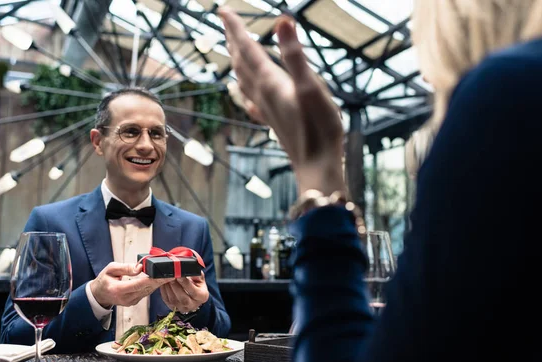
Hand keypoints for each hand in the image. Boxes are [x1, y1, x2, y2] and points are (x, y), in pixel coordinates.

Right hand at [90, 262, 173, 307]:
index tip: (163, 274)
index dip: (152, 279)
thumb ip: (125, 268)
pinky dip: (154, 286)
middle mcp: (126, 298)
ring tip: (171, 275)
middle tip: (173, 273)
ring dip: (159, 283)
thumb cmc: (104, 280)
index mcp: (118, 290)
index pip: (139, 284)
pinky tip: (162, 279)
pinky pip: (146, 293)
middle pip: (147, 288)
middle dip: (161, 281)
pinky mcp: (134, 301)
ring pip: (148, 291)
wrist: (99, 295)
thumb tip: (139, 267)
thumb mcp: (110, 269)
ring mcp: (131, 301)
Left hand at [160, 273, 209, 313]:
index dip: (186, 284)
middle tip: (171, 276)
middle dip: (175, 286)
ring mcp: (183, 308)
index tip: (179, 275)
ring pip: (174, 300)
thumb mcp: (199, 276)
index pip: (194, 292)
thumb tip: (188, 269)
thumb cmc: (196, 282)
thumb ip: (196, 273)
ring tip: (166, 278)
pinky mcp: (173, 308)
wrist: (192, 291)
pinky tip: (163, 283)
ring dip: (168, 289)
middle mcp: (193, 305)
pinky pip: (167, 300)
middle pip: (183, 299)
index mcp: (202, 296)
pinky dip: (164, 291)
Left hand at [219, 8, 345, 194]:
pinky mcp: (272, 121)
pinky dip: (244, 90)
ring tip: (232, 51)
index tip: (223, 10)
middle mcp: (263, 94)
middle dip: (232, 40)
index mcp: (270, 82)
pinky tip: (244, 94)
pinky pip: (252, 100)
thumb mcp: (311, 86)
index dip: (235, 28)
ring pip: (244, 80)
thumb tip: (282, 20)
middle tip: (225, 23)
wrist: (316, 165)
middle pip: (241, 62)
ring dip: (236, 62)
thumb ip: (295, 54)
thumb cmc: (319, 128)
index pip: (247, 48)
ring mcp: (266, 109)